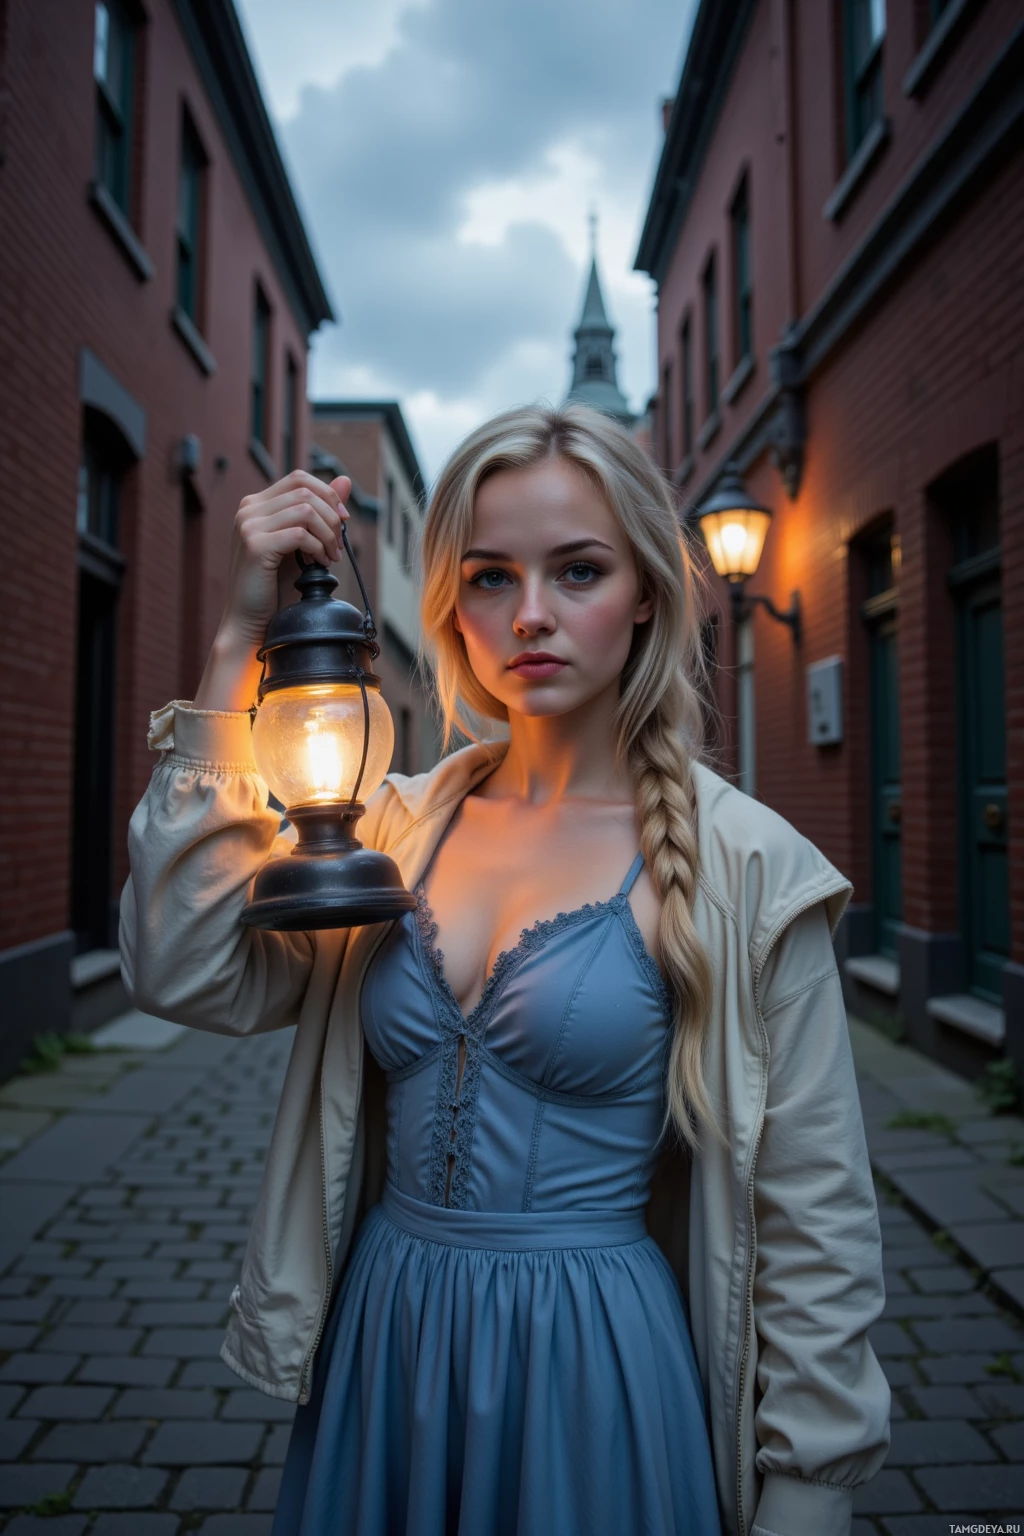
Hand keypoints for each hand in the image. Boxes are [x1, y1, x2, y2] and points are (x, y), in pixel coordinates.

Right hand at [192, 470, 351, 711]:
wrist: (250, 621)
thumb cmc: (275, 586)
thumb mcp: (302, 544)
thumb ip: (320, 512)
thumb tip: (344, 480)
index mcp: (256, 505)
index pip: (299, 479)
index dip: (327, 495)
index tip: (342, 522)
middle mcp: (248, 509)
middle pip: (305, 491)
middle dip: (331, 517)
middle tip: (338, 547)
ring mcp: (249, 526)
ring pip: (306, 510)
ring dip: (327, 534)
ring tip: (330, 558)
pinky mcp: (255, 546)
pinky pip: (300, 534)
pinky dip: (317, 548)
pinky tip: (318, 565)